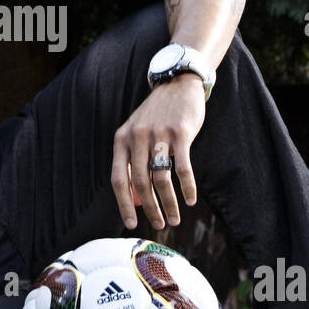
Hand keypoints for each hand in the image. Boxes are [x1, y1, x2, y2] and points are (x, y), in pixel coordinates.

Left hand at [111, 73, 205, 229]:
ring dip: (169, 203)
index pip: (118, 179)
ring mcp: (159, 134)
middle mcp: (137, 137)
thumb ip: (132, 160)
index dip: (124, 204)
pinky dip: (187, 187)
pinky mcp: (180, 133)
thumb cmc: (157, 115)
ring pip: (161, 178)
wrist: (177, 83)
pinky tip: (190, 200)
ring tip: (175, 218)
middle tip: (159, 224)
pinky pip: (183, 167)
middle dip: (150, 208)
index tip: (132, 224)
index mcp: (122, 139)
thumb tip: (135, 199)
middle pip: (140, 182)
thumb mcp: (137, 132)